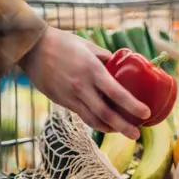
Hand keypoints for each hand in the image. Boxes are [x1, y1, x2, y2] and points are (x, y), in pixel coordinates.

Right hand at [18, 26, 149, 138]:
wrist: (32, 49)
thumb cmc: (63, 42)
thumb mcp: (88, 45)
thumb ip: (105, 57)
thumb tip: (120, 66)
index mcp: (92, 70)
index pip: (117, 93)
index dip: (132, 105)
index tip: (145, 113)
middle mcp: (82, 87)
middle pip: (106, 114)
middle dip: (123, 127)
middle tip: (136, 135)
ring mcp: (70, 96)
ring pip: (93, 120)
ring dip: (110, 128)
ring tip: (123, 131)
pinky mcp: (62, 101)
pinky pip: (82, 116)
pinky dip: (95, 122)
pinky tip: (105, 124)